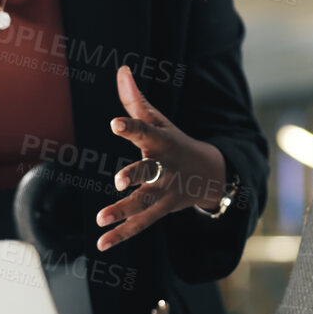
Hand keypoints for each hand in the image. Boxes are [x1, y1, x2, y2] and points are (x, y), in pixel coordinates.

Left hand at [96, 66, 228, 250]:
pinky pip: (140, 224)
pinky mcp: (162, 210)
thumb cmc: (174, 142)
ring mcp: (165, 191)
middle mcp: (164, 168)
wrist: (211, 174)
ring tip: (101, 219)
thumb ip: (136, 99)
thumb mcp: (159, 120)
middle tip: (118, 181)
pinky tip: (101, 244)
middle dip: (135, 175)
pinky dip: (121, 235)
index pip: (145, 132)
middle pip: (149, 171)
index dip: (130, 127)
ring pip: (144, 202)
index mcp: (162, 142)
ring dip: (123, 211)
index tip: (115, 123)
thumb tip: (121, 69)